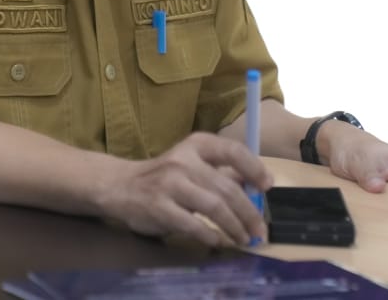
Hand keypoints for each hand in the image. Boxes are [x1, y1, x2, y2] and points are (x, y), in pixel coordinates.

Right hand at [96, 132, 271, 246]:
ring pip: (214, 206)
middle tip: (260, 230)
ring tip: (244, 239)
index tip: (268, 186)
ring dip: (234, 226)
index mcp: (195, 145)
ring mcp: (170, 183)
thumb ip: (219, 172)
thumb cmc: (163, 176)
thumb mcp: (191, 164)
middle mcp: (183, 160)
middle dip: (249, 212)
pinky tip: (217, 241)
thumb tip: (254, 186)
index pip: (232, 151)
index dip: (254, 168)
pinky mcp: (159, 206)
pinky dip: (210, 235)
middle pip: (227, 187)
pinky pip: (192, 224)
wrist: (120, 185)